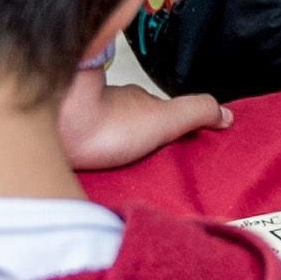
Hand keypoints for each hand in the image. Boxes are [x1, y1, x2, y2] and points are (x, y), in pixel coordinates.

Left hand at [58, 66, 223, 170]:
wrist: (56, 128)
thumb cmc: (102, 121)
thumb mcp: (165, 117)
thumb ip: (196, 112)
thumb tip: (225, 113)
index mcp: (134, 101)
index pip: (157, 113)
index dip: (168, 129)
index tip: (176, 145)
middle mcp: (107, 108)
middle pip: (130, 127)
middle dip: (140, 145)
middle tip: (151, 167)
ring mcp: (84, 124)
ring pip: (104, 138)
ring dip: (114, 153)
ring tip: (125, 178)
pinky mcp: (65, 144)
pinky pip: (83, 152)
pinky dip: (92, 162)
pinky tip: (95, 176)